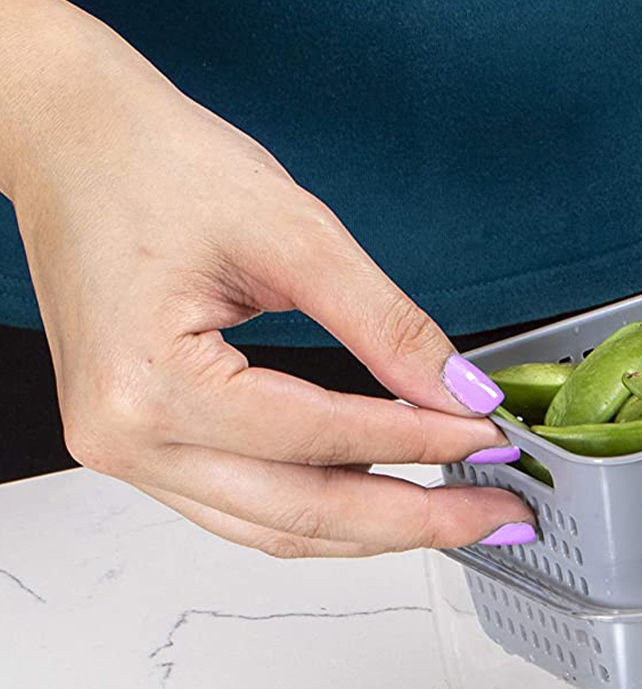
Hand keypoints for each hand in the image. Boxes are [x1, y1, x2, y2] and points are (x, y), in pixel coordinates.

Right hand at [0, 1, 532, 556]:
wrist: (71, 137)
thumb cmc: (155, 165)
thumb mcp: (295, 234)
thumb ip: (386, 326)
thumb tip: (461, 393)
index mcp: (152, 382)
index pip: (323, 440)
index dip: (424, 444)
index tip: (493, 437)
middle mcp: (126, 437)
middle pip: (303, 514)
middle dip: (416, 519)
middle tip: (500, 513)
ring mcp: (125, 452)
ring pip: (274, 529)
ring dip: (374, 528)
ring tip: (459, 512)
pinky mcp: (140, 447)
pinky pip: (245, 507)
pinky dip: (322, 509)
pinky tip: (387, 495)